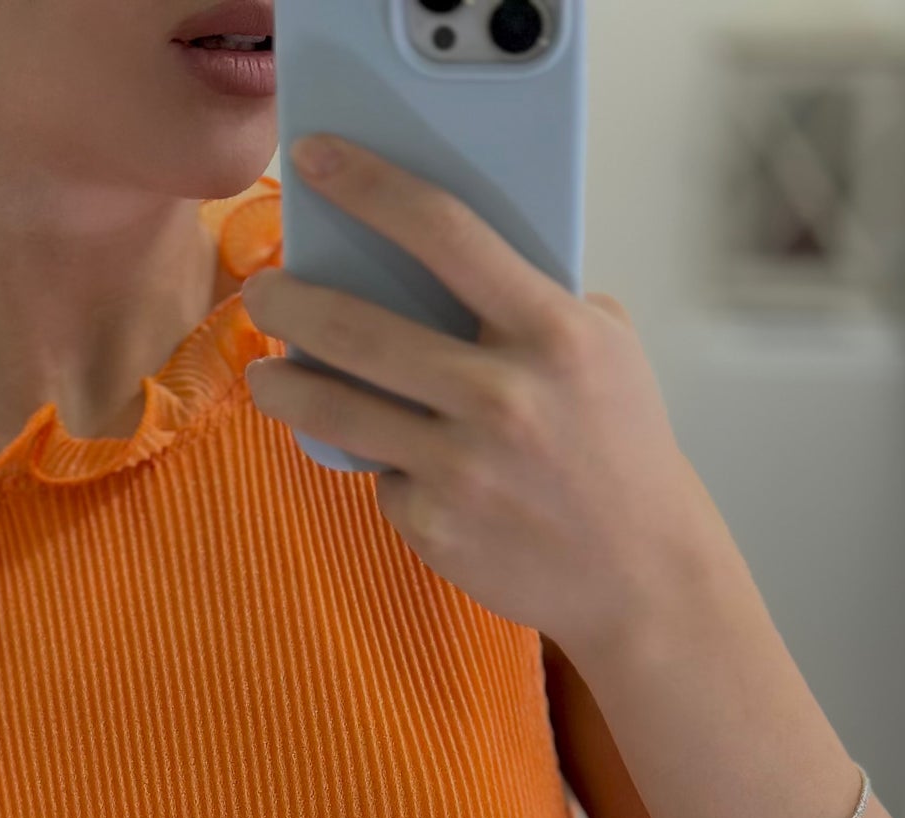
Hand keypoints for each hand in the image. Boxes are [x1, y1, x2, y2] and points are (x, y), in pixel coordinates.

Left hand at [239, 138, 733, 668]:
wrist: (642, 571)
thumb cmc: (620, 449)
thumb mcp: (606, 350)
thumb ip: (537, 300)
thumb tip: (445, 262)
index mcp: (550, 332)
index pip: (444, 232)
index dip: (369, 187)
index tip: (316, 159)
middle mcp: (501, 397)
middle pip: (357, 328)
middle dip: (288, 302)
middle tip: (262, 290)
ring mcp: (461, 467)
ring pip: (336, 410)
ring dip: (283, 384)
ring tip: (266, 374)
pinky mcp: (434, 525)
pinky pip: (382, 477)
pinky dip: (386, 467)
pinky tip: (405, 466)